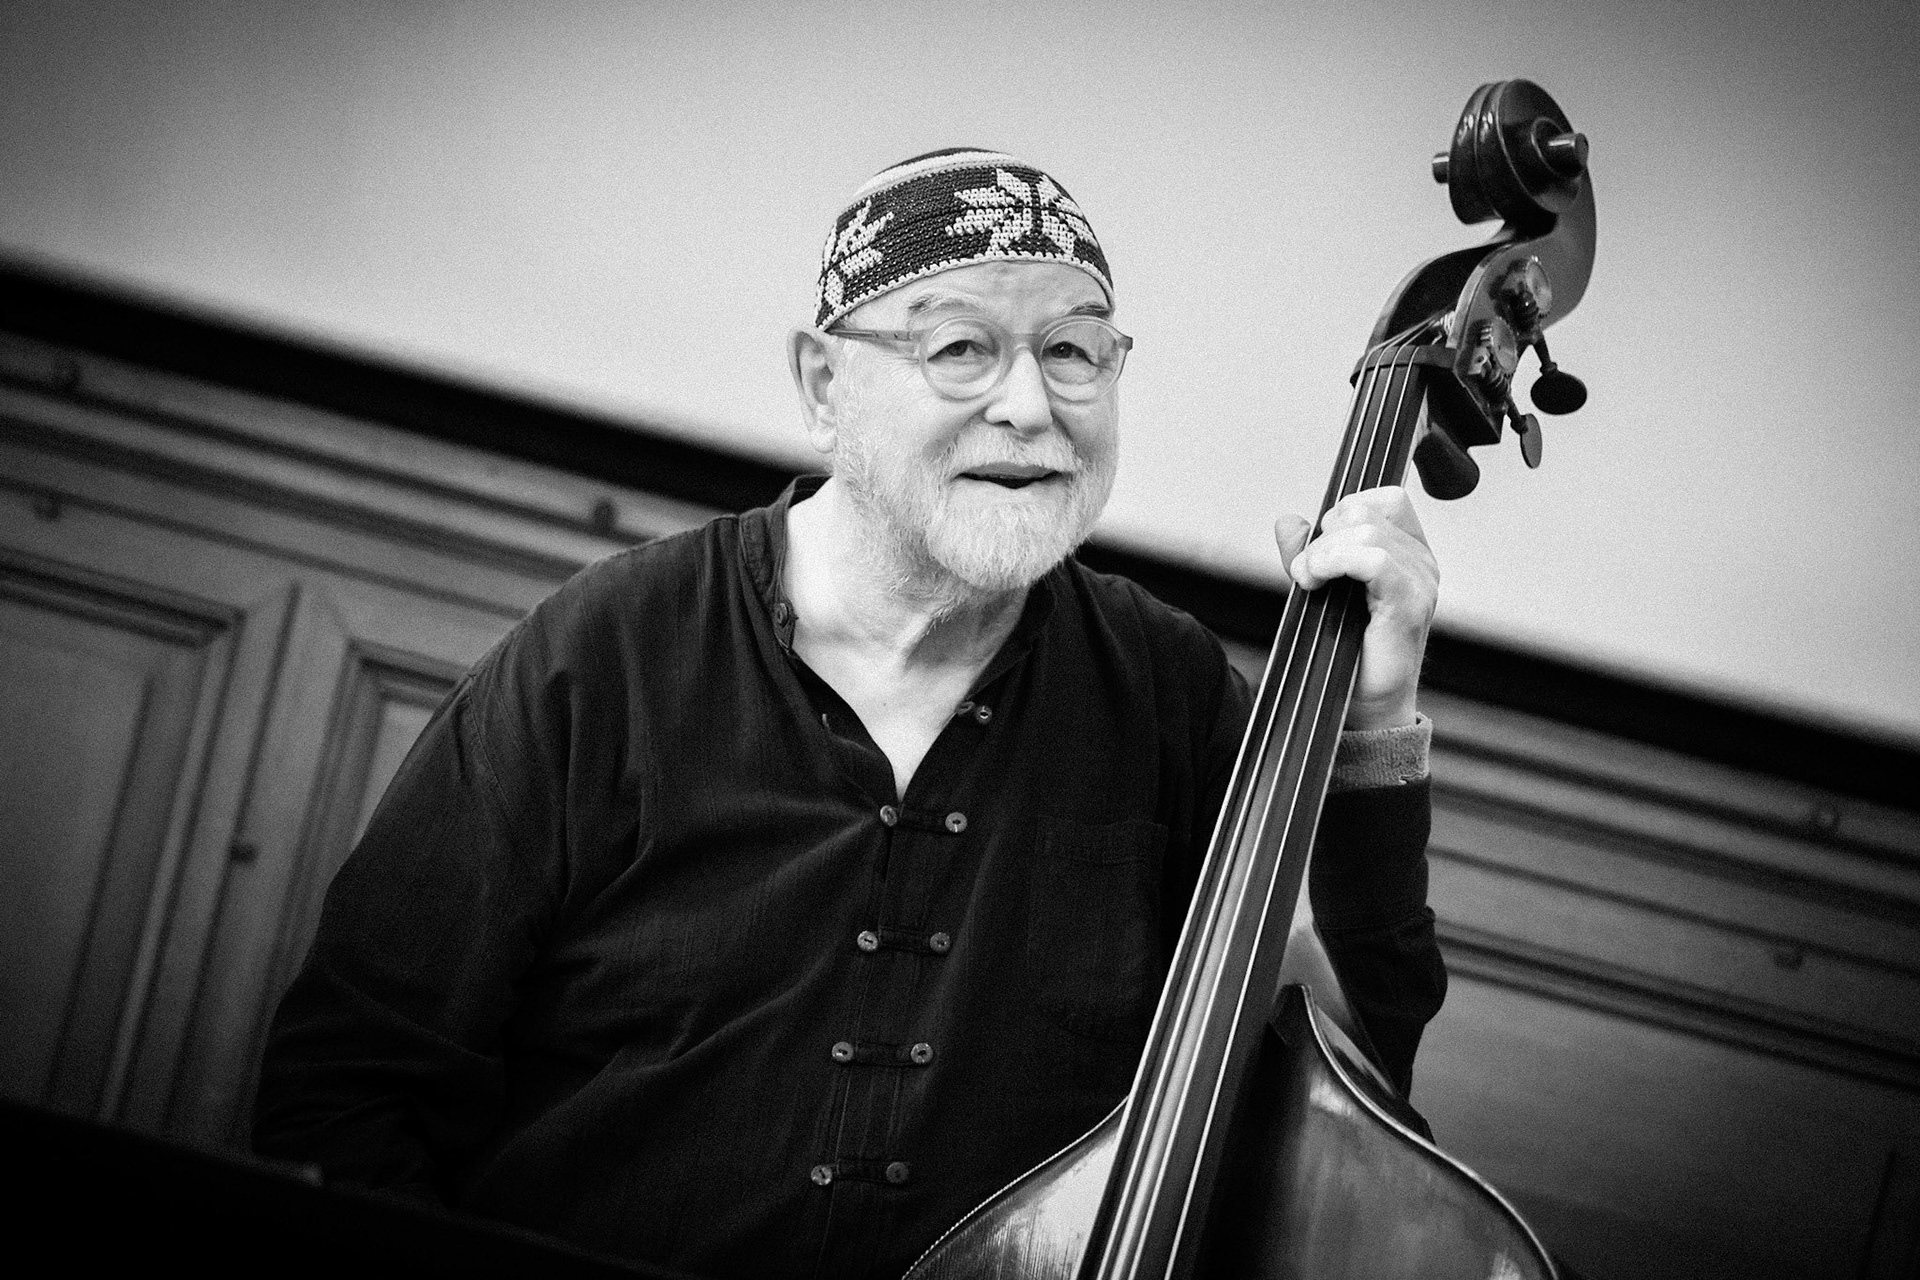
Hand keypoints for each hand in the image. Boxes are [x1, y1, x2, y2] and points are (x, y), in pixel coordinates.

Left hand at [1274, 486, 1437, 730]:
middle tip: (1306, 571)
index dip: (1346, 509)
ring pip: (1366, 532)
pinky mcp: (1409, 603)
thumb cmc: (1347, 652)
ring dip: (1322, 553)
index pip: (1387, 498)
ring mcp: (1420, 581)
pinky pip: (1374, 559)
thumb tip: (1288, 521)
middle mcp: (1420, 562)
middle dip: (1324, 535)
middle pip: (1367, 511)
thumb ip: (1309, 552)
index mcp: (1407, 552)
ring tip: (1308, 580)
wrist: (1364, 706)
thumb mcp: (1321, 590)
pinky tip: (1316, 582)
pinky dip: (1334, 562)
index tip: (1322, 546)